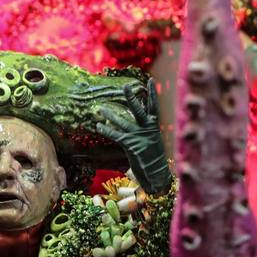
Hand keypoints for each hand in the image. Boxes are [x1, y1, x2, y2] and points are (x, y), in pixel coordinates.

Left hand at [95, 77, 171, 193]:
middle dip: (131, 97)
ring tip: (100, 109)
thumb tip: (137, 125)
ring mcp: (139, 137)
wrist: (158, 175)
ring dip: (110, 115)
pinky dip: (106, 130)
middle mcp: (147, 129)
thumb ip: (145, 132)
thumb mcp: (152, 142)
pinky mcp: (132, 146)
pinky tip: (98, 126)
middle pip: (138, 109)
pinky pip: (116, 135)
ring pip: (122, 122)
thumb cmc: (154, 160)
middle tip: (125, 86)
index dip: (152, 93)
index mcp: (154, 126)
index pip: (154, 106)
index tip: (151, 80)